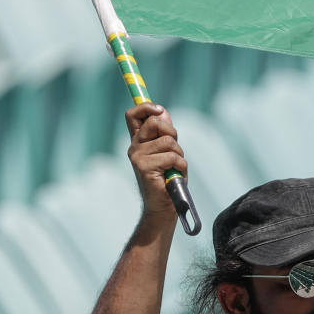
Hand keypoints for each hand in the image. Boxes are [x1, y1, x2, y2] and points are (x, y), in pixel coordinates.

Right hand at [125, 104, 187, 222]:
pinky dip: (180, 165)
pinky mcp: (144, 167)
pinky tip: (174, 175)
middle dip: (172, 132)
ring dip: (179, 154)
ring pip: (168, 141)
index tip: (159, 110)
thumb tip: (163, 111)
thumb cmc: (168, 179)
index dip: (146, 107)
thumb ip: (165, 132)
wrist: (163, 206)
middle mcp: (135, 147)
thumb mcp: (168, 151)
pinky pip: (171, 157)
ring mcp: (137, 156)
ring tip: (174, 167)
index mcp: (139, 141)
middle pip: (154, 122)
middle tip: (174, 149)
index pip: (133, 114)